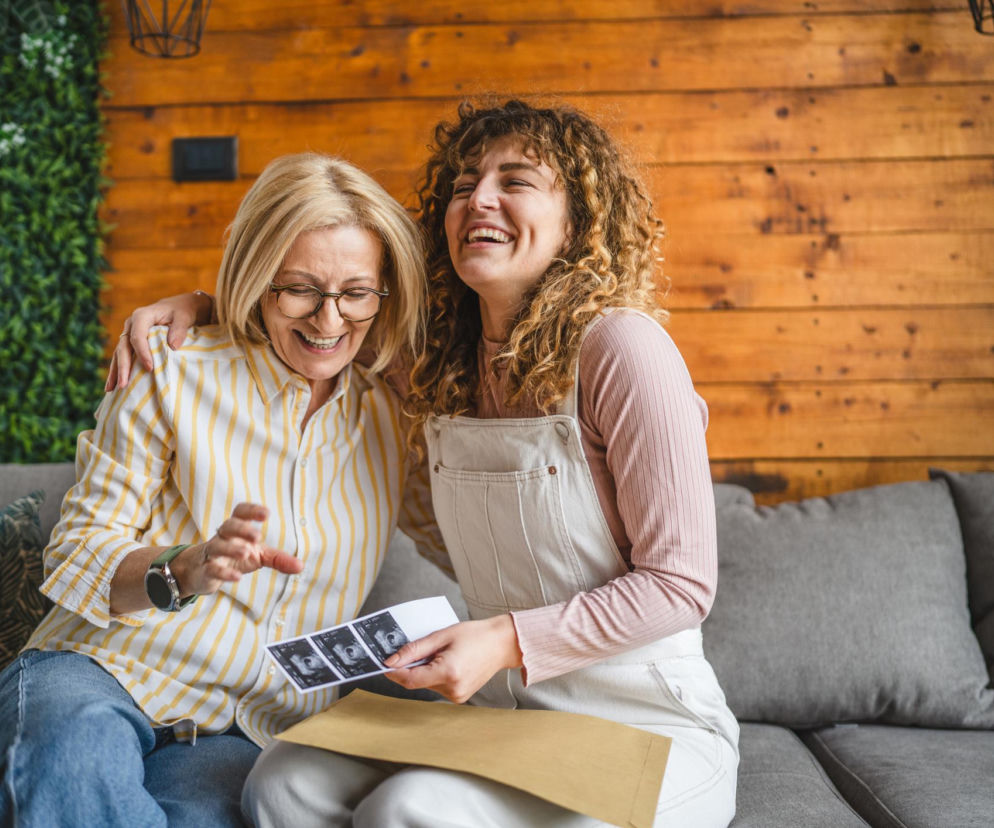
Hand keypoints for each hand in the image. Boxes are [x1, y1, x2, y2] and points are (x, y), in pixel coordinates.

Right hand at [105, 291, 213, 390]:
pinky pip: (122, 356)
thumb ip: (179, 329)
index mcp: (142, 316)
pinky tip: (113, 385)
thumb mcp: (184, 316)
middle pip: (124, 347)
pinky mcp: (131, 341)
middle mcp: (131, 324)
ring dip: (116, 371)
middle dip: (123, 367)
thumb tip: (173, 346)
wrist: (179, 306)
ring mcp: (129, 333)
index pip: (138, 336)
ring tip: (111, 390)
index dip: (142, 352)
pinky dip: (118, 370)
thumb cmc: (182, 311)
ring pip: (119, 353)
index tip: (149, 368)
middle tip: (123, 385)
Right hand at [170, 503, 301, 596]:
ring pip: (217, 546)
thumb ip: (278, 559)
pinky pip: (212, 569)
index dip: (251, 510)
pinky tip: (236, 577)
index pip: (240, 512)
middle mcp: (223, 537)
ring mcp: (212, 553)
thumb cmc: (234, 558)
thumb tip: (301, 566)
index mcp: (236, 529)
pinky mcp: (205, 570)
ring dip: (231, 549)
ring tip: (246, 553)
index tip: (266, 514)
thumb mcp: (258, 556)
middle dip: (242, 529)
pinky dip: (224, 572)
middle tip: (257, 537)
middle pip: (228, 525)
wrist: (201, 573)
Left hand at [384, 615, 522, 703]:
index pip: (410, 679)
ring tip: (443, 653)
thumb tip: (392, 661)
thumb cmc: (475, 635)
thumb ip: (415, 649)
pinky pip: (438, 686)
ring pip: (427, 684)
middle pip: (418, 681)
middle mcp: (453, 689)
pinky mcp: (460, 697)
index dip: (394, 672)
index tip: (385, 663)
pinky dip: (436, 675)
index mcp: (448, 672)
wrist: (502, 644)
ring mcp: (457, 696)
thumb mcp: (442, 636)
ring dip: (426, 670)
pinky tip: (449, 662)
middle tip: (423, 649)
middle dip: (413, 666)